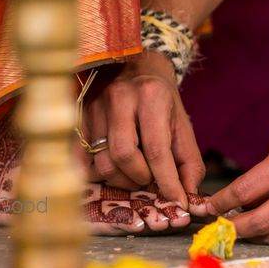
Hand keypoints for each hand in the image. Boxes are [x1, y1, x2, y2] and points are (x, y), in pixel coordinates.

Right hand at [82, 51, 205, 211]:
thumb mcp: (182, 125)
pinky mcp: (78, 117)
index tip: (177, 201)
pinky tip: (113, 171)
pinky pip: (83, 158)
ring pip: (102, 161)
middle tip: (150, 180)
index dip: (167, 181)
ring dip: (122, 179)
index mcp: (151, 97)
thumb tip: (188, 194)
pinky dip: (99, 174)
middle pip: (124, 156)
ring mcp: (95, 106)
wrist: (135, 65)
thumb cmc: (161, 101)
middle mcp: (119, 98)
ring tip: (135, 174)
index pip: (157, 150)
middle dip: (141, 178)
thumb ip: (189, 161)